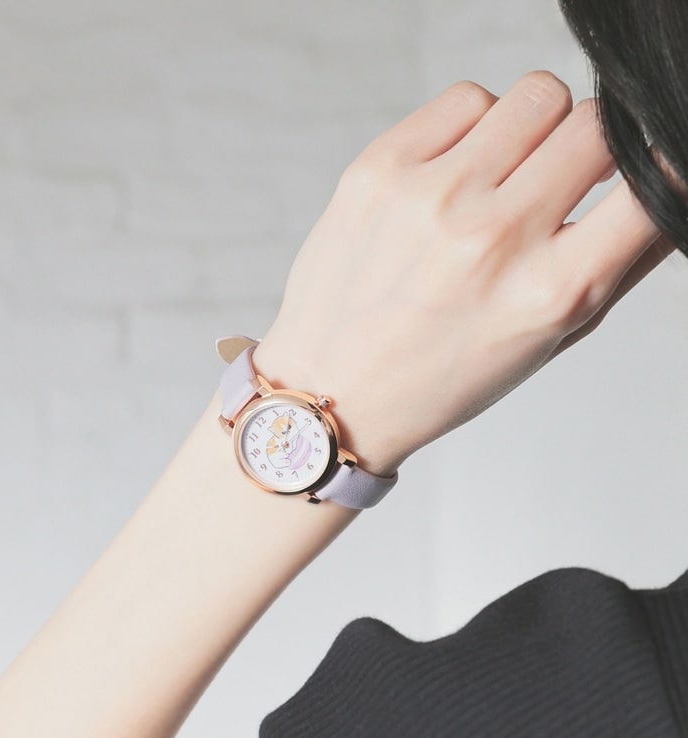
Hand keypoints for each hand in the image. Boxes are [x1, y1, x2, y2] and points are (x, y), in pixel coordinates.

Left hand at [251, 70, 674, 476]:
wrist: (332, 391)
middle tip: (560, 184)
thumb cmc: (439, 377)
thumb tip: (667, 190)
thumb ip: (617, 266)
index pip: (649, 187)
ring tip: (502, 180)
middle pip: (593, 125)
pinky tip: (455, 173)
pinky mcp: (380, 168)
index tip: (643, 174)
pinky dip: (475, 127)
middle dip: (591, 150)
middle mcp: (493, 237)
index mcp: (547, 294)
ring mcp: (432, 196)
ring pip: (535, 97)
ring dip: (534, 131)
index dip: (655, 171)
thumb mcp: (544, 343)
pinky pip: (467, 99)